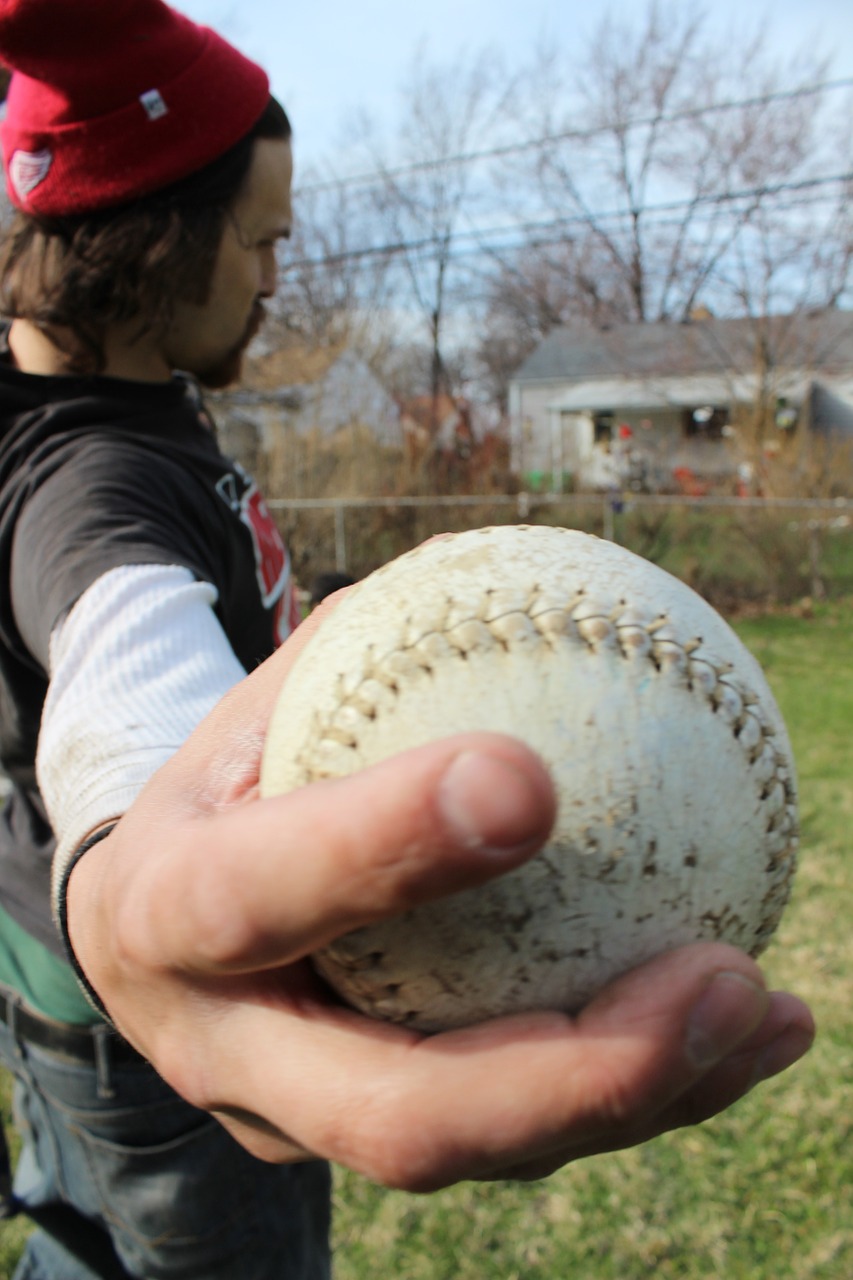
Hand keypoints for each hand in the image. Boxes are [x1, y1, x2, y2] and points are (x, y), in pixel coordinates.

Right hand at [67, 601, 814, 1190]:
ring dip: (646, 1092)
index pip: (260, 894)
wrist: (147, 927)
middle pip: (392, 1113)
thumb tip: (521, 587)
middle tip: (720, 976)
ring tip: (766, 1010)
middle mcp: (226, 1050)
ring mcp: (297, 1120)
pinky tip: (742, 1029)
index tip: (527, 781)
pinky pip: (513, 1132)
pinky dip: (641, 1087)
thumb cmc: (223, 785)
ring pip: (480, 1147)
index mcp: (165, 917)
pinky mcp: (364, 1138)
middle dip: (574, 1071)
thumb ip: (366, 661)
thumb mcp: (255, 704)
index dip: (380, 850)